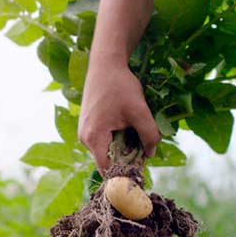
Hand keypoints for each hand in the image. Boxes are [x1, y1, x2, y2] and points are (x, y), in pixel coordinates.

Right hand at [78, 53, 159, 170]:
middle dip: (125, 158)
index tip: (141, 171)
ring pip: (106, 150)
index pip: (108, 169)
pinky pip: (103, 140)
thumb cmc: (120, 85)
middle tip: (142, 149)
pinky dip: (116, 138)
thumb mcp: (140, 111)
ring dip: (122, 147)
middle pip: (107, 160)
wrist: (105, 63)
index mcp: (94, 138)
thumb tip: (150, 154)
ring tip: (135, 134)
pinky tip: (126, 126)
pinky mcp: (88, 124)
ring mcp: (84, 131)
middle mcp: (85, 138)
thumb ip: (149, 135)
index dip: (125, 172)